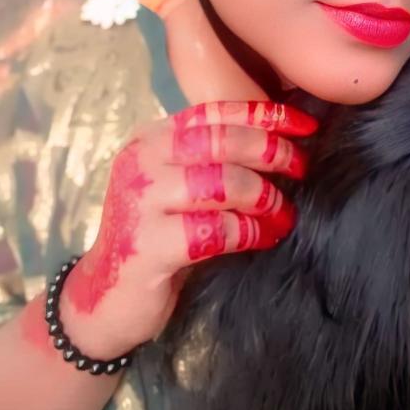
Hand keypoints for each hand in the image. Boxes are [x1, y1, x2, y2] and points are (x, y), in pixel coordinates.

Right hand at [58, 100, 318, 358]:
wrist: (103, 297)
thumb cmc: (154, 237)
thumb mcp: (176, 186)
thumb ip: (212, 161)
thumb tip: (281, 143)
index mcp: (152, 139)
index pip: (215, 112)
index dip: (265, 116)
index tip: (305, 127)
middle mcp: (142, 160)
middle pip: (222, 141)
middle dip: (272, 152)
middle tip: (300, 170)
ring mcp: (141, 201)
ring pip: (223, 183)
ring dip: (265, 198)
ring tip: (283, 214)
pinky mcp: (148, 244)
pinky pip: (215, 231)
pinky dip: (249, 233)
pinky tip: (263, 237)